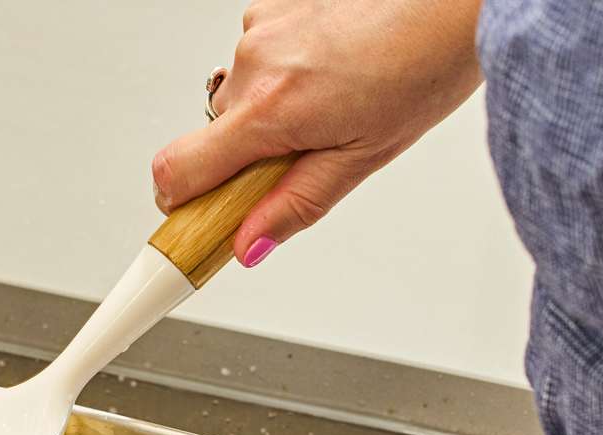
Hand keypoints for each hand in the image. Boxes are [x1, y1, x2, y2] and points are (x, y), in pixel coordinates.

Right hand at [154, 0, 482, 265]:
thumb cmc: (426, 63)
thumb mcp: (363, 157)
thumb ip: (296, 204)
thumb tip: (249, 243)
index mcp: (271, 109)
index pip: (177, 172)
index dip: (176, 205)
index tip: (192, 220)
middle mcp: (253, 64)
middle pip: (212, 138)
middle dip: (246, 156)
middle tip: (304, 152)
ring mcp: (258, 29)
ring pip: (238, 98)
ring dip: (268, 111)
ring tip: (330, 100)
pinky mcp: (269, 6)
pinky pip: (255, 58)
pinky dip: (282, 71)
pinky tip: (327, 66)